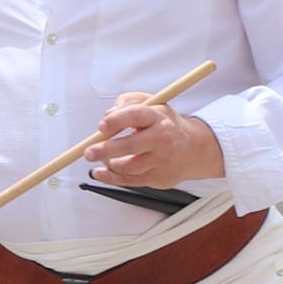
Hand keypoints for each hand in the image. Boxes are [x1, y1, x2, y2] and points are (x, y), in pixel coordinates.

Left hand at [87, 97, 221, 190]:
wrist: (193, 148)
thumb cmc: (166, 125)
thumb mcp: (152, 104)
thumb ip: (129, 102)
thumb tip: (109, 113)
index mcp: (158, 117)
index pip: (135, 115)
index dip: (116, 120)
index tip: (101, 126)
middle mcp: (162, 138)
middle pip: (131, 145)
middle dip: (106, 149)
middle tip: (89, 152)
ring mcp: (162, 160)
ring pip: (129, 167)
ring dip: (110, 164)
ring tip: (102, 158)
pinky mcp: (159, 177)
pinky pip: (131, 181)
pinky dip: (112, 178)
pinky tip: (100, 173)